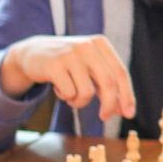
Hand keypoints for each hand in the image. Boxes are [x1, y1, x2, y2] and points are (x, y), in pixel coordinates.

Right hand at [0, 35, 135, 120]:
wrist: (33, 52)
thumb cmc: (69, 64)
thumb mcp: (90, 68)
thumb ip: (107, 86)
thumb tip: (124, 110)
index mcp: (101, 44)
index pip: (121, 73)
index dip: (127, 95)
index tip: (129, 114)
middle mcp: (87, 46)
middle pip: (108, 83)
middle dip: (109, 105)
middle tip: (105, 117)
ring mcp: (70, 54)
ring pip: (87, 92)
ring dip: (80, 101)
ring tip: (71, 94)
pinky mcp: (54, 65)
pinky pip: (69, 93)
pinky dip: (66, 97)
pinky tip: (58, 87)